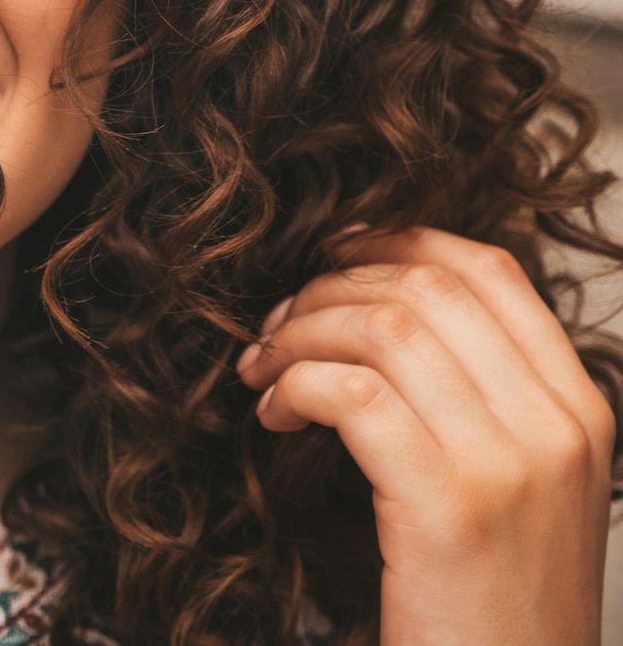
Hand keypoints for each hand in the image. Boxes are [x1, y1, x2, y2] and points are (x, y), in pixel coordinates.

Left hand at [236, 227, 615, 644]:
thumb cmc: (493, 601)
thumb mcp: (518, 485)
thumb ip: (477, 397)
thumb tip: (378, 307)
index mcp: (579, 409)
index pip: (490, 271)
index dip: (398, 241)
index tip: (332, 254)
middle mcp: (557, 425)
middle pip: (426, 286)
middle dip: (328, 288)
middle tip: (274, 324)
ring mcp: (509, 463)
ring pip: (383, 327)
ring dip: (299, 333)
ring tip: (263, 369)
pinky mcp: (449, 505)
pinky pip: (351, 394)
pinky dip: (295, 386)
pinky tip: (274, 414)